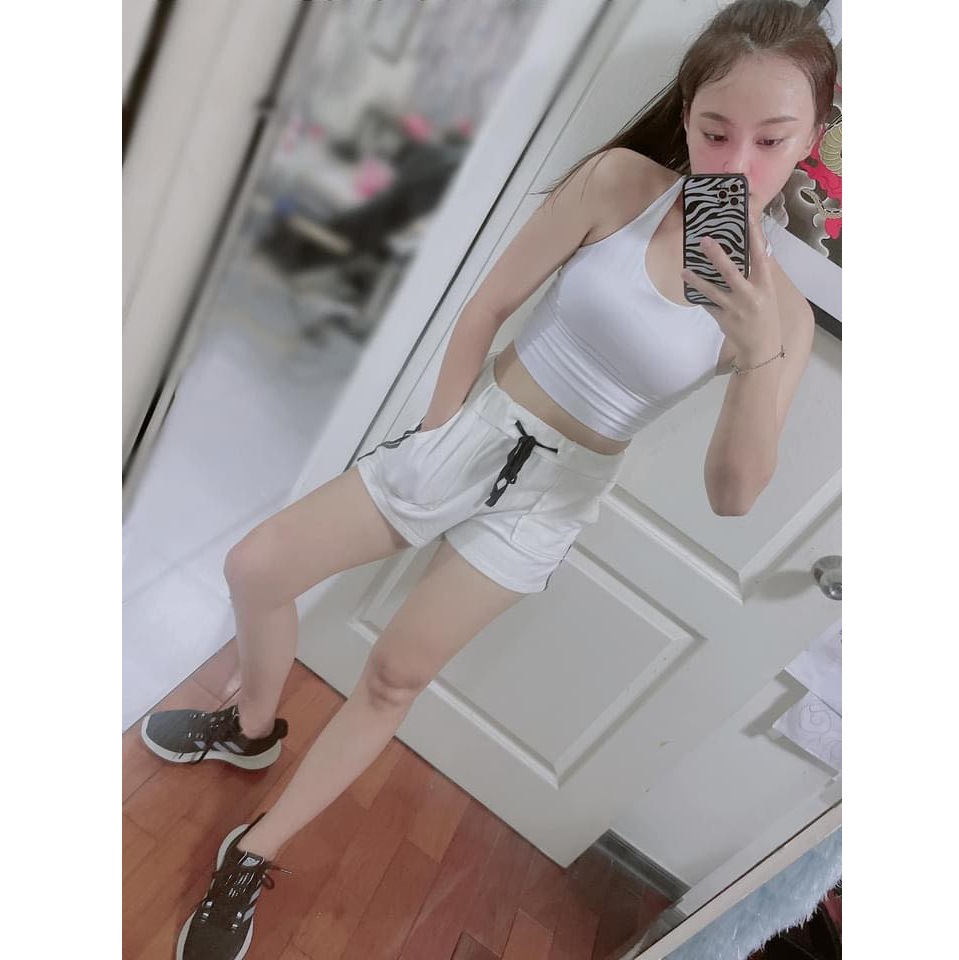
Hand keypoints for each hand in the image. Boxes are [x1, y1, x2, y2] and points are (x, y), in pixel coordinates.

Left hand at [681, 214, 781, 358]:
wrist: (761, 346)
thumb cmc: (765, 315)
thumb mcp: (767, 293)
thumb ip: (757, 274)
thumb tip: (749, 250)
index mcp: (764, 285)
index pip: (760, 257)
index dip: (755, 237)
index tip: (749, 219)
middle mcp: (750, 295)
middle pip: (731, 272)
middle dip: (717, 256)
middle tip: (704, 240)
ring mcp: (735, 308)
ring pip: (712, 291)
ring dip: (697, 280)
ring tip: (684, 271)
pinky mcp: (723, 319)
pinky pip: (708, 305)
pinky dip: (699, 296)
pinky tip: (690, 287)